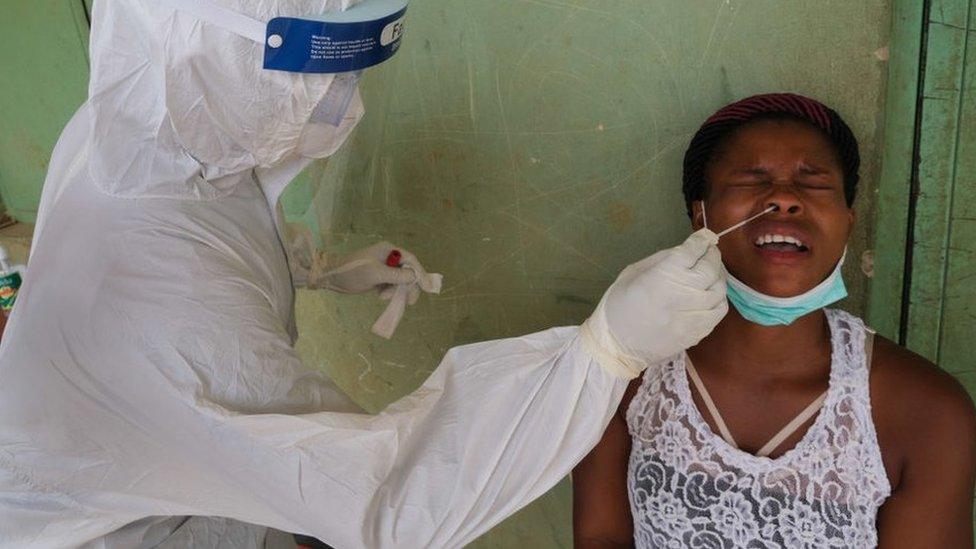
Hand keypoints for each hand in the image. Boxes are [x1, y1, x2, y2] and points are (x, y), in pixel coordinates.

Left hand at [309, 241, 428, 293]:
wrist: (332, 277)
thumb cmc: (353, 271)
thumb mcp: (376, 273)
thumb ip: (396, 275)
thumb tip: (414, 277)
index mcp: (389, 250)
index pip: (411, 260)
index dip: (420, 273)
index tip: (427, 287)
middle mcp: (388, 257)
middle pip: (407, 272)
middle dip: (408, 286)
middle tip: (409, 301)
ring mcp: (383, 267)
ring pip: (399, 280)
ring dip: (395, 291)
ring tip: (383, 297)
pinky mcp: (378, 277)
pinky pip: (391, 285)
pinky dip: (388, 292)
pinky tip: (379, 295)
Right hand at [582, 229, 727, 378]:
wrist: (616, 345)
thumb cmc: (619, 305)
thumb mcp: (634, 272)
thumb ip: (662, 259)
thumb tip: (687, 251)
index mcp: (664, 276)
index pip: (692, 251)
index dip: (702, 240)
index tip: (705, 237)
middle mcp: (683, 293)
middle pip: (711, 269)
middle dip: (712, 256)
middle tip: (709, 252)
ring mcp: (693, 316)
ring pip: (719, 290)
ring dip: (718, 277)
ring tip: (710, 273)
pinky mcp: (697, 332)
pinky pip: (718, 311)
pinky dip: (718, 298)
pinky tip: (709, 295)